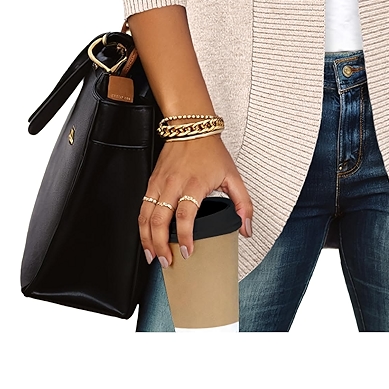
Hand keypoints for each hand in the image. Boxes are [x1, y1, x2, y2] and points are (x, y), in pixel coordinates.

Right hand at [140, 133, 252, 266]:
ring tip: (153, 256)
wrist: (190, 128)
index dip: (185, 236)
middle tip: (167, 261)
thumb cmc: (211, 151)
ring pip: (146, 215)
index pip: (185, 214)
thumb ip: (243, 204)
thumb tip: (246, 229)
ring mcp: (159, 183)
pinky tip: (146, 237)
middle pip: (160, 219)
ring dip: (147, 238)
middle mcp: (173, 184)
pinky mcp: (151, 182)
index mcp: (194, 183)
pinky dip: (142, 225)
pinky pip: (142, 207)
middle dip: (160, 244)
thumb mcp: (233, 176)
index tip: (188, 251)